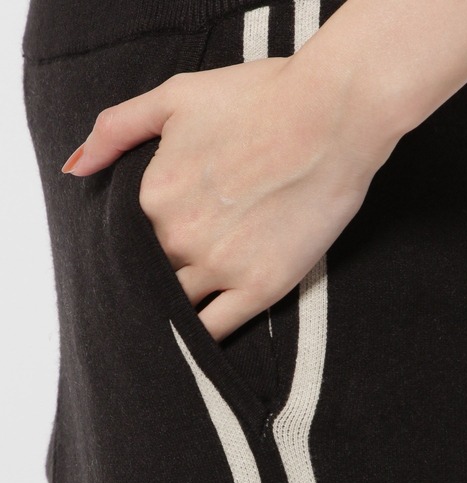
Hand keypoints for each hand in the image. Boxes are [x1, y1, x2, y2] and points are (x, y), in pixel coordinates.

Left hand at [61, 56, 399, 342]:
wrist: (333, 113)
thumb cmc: (260, 99)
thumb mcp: (176, 96)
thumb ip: (117, 128)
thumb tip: (75, 169)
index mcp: (153, 197)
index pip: (125, 245)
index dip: (133, 255)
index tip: (147, 259)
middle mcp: (178, 237)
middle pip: (148, 279)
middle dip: (150, 286)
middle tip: (162, 290)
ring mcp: (220, 266)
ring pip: (175, 309)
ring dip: (170, 316)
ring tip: (173, 321)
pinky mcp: (261, 286)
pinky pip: (214, 331)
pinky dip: (198, 341)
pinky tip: (194, 344)